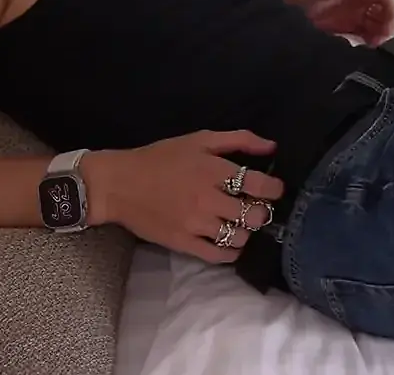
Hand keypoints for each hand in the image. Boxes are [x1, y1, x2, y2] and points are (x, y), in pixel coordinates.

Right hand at [85, 130, 284, 263]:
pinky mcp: (183, 243)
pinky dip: (231, 252)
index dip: (274, 189)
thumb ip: (238, 139)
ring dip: (247, 231)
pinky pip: (218, 255)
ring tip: (240, 224)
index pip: (258, 184)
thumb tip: (272, 146)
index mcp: (213, 170)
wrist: (118, 184)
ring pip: (239, 236)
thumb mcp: (199, 139)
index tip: (274, 190)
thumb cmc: (160, 158)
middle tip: (256, 209)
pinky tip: (230, 243)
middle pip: (254, 214)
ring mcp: (196, 224)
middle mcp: (208, 199)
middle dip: (262, 212)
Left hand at [285, 0, 393, 43]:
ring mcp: (350, 21)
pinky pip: (364, 38)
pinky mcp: (344, 35)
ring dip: (380, 35)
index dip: (388, 7)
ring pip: (375, 27)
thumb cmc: (299, 0)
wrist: (279, 19)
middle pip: (381, 14)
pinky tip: (370, 50)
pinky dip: (371, 43)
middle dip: (386, 24)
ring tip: (376, 46)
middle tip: (383, 38)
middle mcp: (355, 6)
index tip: (388, 22)